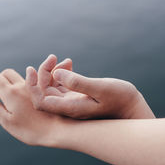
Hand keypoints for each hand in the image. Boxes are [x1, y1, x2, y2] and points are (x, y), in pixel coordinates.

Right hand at [0, 68, 67, 145]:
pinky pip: (37, 80)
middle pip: (8, 73)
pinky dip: (31, 80)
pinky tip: (30, 88)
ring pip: (22, 76)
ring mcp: (36, 87)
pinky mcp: (47, 91)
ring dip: (14, 79)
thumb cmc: (31, 130)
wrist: (58, 130)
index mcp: (10, 93)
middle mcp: (22, 85)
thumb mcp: (8, 121)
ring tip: (12, 88)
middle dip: (0, 77)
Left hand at [26, 55, 153, 119]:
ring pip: (52, 88)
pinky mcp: (78, 97)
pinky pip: (62, 86)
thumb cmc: (120, 98)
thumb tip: (56, 73)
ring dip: (52, 72)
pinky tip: (69, 62)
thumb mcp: (100, 88)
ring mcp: (73, 103)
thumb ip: (78, 82)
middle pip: (43, 93)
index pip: (41, 101)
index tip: (33, 68)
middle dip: (43, 74)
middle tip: (53, 57)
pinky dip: (61, 73)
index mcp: (70, 108)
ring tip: (65, 59)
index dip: (32, 86)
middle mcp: (69, 108)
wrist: (133, 107)